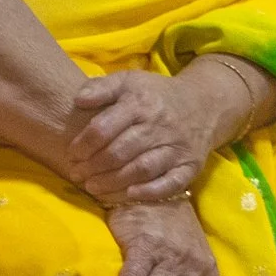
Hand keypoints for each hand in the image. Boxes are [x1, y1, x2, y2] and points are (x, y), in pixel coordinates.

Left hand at [67, 68, 227, 205]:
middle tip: (76, 175)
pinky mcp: (190, 166)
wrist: (205, 103)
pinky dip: (150, 192)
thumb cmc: (156, 95)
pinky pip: (171, 183)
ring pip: (141, 170)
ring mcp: (177, 148)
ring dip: (114, 182)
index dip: (83, 144)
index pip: (104, 128)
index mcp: (141, 103)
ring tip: (92, 187)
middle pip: (120, 152)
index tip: (71, 154)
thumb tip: (78, 100)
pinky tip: (129, 195)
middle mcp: (159, 126)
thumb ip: (101, 87)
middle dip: (94, 166)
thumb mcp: (129, 81)